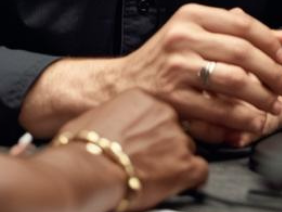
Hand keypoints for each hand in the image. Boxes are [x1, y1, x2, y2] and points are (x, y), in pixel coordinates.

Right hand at [57, 89, 207, 210]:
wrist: (87, 170)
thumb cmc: (82, 147)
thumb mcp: (93, 117)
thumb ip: (113, 116)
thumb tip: (109, 125)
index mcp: (141, 97)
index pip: (158, 111)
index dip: (153, 129)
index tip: (145, 139)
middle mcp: (164, 112)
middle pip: (175, 128)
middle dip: (165, 145)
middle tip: (149, 159)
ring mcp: (177, 137)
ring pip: (188, 149)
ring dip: (175, 161)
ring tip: (156, 174)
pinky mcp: (185, 164)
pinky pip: (200, 170)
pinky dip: (190, 179)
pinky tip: (175, 184)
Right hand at [114, 4, 281, 145]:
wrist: (121, 83)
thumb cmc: (165, 58)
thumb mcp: (196, 33)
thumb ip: (239, 33)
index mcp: (190, 16)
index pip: (242, 23)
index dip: (269, 42)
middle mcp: (182, 38)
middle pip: (243, 53)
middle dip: (272, 73)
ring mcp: (177, 69)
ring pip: (235, 82)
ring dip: (262, 97)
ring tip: (273, 106)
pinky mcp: (174, 98)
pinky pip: (218, 109)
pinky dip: (242, 118)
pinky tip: (253, 121)